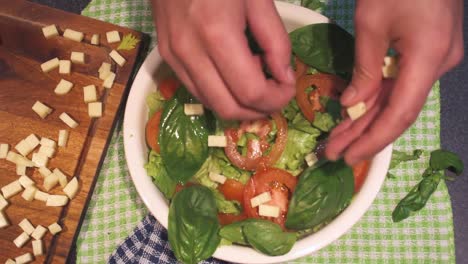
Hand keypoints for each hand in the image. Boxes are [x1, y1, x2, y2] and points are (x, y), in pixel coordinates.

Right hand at [151, 0, 295, 119]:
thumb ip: (275, 40)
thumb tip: (284, 77)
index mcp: (217, 34)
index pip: (250, 92)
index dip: (276, 98)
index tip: (288, 86)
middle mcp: (190, 52)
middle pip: (229, 108)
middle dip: (259, 109)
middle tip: (275, 92)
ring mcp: (173, 57)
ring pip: (211, 105)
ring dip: (239, 105)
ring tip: (255, 82)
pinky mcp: (166, 56)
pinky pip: (196, 91)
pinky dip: (220, 93)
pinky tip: (232, 75)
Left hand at [326, 0, 463, 164]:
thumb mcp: (372, 22)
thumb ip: (364, 67)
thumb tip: (352, 103)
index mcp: (428, 58)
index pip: (400, 114)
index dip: (374, 140)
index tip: (349, 157)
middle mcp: (437, 65)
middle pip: (397, 111)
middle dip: (364, 134)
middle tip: (333, 154)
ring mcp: (434, 59)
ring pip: (397, 99)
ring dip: (367, 119)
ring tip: (338, 140)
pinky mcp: (427, 51)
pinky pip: (399, 82)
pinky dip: (376, 98)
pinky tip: (354, 115)